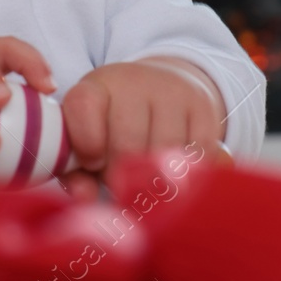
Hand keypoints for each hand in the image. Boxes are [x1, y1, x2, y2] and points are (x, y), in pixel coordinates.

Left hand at [59, 56, 228, 201]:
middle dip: (121, 176)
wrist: (161, 91)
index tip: (93, 161)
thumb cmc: (113, 128)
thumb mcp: (87, 143)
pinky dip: (186, 176)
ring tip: (147, 178)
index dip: (87, 144)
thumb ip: (77, 174)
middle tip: (122, 180)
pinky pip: (197, 157)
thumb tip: (85, 198)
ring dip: (154, 182)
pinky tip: (175, 173)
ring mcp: (173, 92)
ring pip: (164, 155)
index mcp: (96, 87)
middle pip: (127, 144)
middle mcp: (134, 82)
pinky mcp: (204, 108)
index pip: (83, 107)